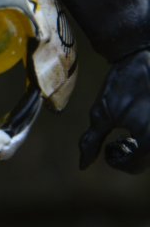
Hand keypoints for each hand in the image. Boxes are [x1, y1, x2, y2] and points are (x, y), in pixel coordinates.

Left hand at [79, 49, 149, 172]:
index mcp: (149, 140)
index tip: (109, 146)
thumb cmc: (121, 87)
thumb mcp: (101, 114)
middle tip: (118, 141)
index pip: (132, 166)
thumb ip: (92, 142)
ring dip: (139, 149)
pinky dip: (146, 138)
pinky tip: (139, 125)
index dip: (115, 159)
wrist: (142, 60)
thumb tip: (83, 165)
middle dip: (128, 156)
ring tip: (129, 134)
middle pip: (144, 162)